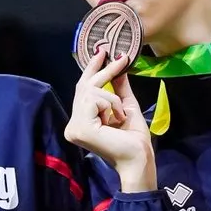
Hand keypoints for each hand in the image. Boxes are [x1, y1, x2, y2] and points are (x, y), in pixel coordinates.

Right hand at [65, 47, 154, 192]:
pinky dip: (111, 105)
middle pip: (84, 87)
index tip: (102, 51)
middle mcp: (72, 125)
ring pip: (91, 92)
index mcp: (81, 122)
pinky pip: (95, 100)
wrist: (138, 158)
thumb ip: (119, 89)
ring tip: (120, 116)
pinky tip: (116, 120)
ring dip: (113, 99)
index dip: (91, 70)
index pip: (82, 91)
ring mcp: (74, 128)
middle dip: (104, 72)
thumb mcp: (126, 107)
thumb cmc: (134, 139)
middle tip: (120, 59)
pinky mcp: (80, 128)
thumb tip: (118, 67)